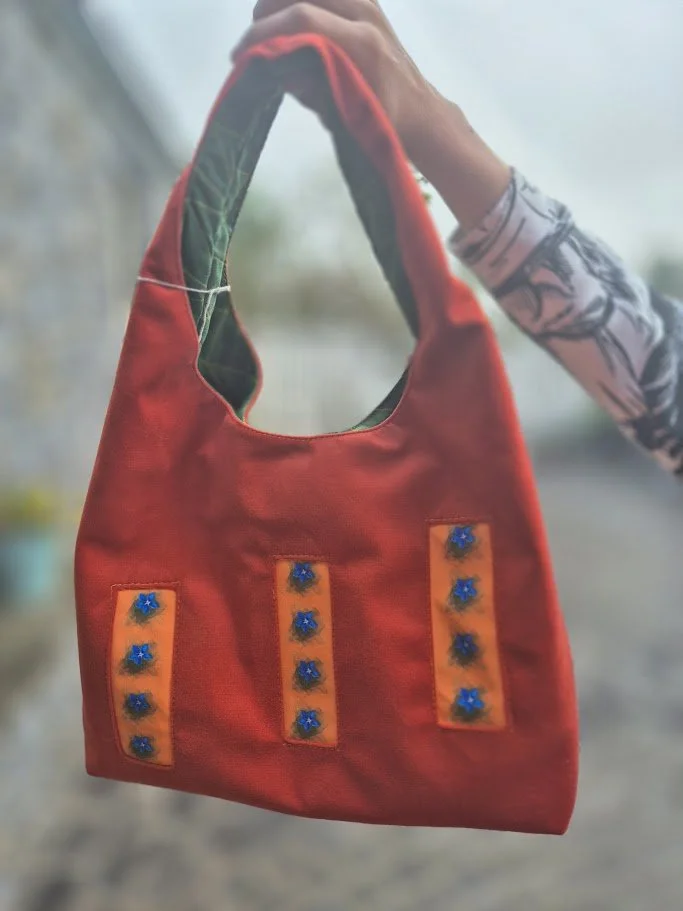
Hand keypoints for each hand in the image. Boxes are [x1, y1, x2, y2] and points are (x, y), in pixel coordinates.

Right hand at [231, 0, 439, 161]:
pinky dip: (298, 0)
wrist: (418, 110)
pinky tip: (287, 18)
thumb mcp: (340, 115)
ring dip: (280, 1)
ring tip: (267, 28)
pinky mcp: (364, 0)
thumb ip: (306, 87)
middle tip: (253, 41)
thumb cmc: (379, 121)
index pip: (302, 19)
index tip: (240, 55)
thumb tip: (269, 64)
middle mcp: (365, 14)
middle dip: (267, 12)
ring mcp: (367, 2)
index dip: (264, 34)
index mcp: (362, 45)